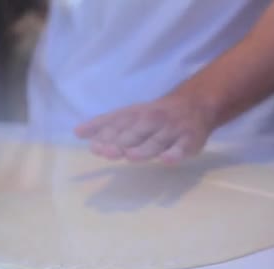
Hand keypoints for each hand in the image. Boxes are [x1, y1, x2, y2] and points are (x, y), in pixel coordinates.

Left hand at [75, 95, 217, 162]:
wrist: (195, 104)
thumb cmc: (153, 116)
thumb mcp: (130, 115)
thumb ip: (106, 125)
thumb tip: (78, 132)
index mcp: (136, 113)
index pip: (117, 121)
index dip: (103, 131)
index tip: (90, 143)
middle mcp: (152, 120)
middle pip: (134, 132)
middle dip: (119, 141)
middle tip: (104, 152)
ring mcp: (171, 129)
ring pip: (156, 140)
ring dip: (143, 148)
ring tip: (130, 156)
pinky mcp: (189, 140)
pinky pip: (182, 147)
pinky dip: (176, 153)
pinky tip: (168, 159)